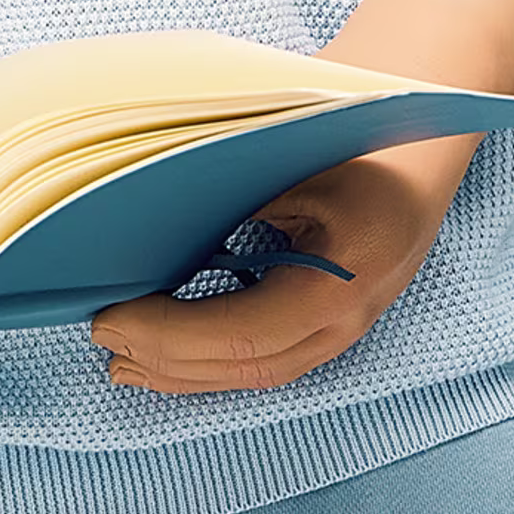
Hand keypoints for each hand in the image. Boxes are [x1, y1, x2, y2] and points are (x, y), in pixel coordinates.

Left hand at [91, 0, 513, 395]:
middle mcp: (348, 318)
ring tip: (122, 363)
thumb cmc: (350, 138)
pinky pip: (266, 359)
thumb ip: (229, 200)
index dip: (169, 337)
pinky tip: (165, 359)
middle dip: (165, 360)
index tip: (110, 319)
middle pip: (244, 366)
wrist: (412, 139)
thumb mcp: (290, 161)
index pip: (241, 335)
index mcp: (342, 278)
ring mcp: (344, 328)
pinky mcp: (330, 323)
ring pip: (255, 374)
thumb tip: (144, 232)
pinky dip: (210, 363)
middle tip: (101, 338)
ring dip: (183, 374)